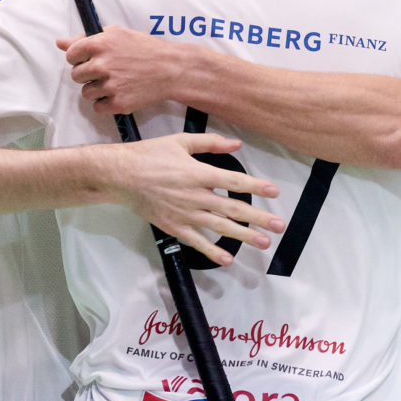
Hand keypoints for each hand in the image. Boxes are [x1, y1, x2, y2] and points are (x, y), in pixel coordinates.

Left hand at [57, 26, 186, 113]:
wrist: (171, 69)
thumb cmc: (144, 49)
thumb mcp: (116, 34)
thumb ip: (85, 38)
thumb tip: (60, 42)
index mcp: (98, 44)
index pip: (71, 55)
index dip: (80, 58)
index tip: (91, 59)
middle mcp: (101, 65)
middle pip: (76, 76)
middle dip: (88, 74)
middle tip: (108, 71)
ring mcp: (109, 85)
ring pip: (86, 93)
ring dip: (97, 89)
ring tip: (116, 82)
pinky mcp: (117, 103)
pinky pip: (97, 107)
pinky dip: (106, 103)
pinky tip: (120, 92)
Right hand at [104, 132, 285, 265]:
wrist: (120, 176)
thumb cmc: (150, 155)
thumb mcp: (180, 142)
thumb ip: (210, 143)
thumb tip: (237, 143)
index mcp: (198, 173)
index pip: (234, 181)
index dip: (256, 186)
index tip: (275, 192)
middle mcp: (195, 196)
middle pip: (232, 208)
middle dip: (258, 218)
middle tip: (279, 226)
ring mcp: (185, 214)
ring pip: (219, 227)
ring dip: (244, 235)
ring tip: (264, 242)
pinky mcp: (174, 226)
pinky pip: (196, 241)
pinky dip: (212, 251)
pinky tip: (227, 259)